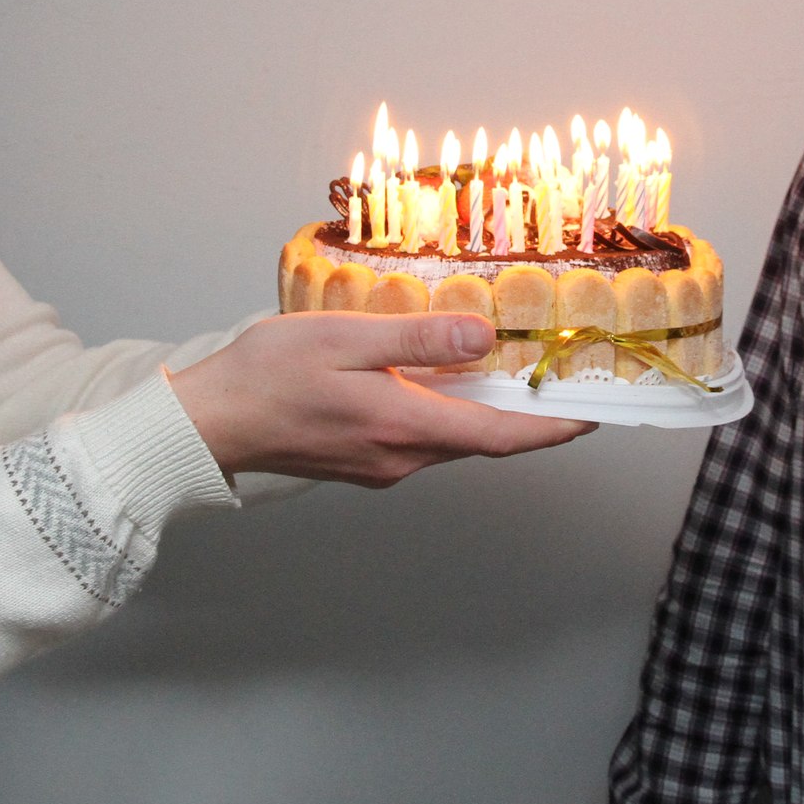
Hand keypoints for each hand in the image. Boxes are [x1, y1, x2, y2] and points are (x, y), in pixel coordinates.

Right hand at [166, 311, 593, 486]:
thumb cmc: (266, 377)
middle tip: (560, 377)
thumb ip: (419, 339)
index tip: (597, 414)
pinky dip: (444, 410)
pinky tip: (437, 377)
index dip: (554, 426)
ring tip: (507, 366)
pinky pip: (419, 436)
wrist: (206, 424)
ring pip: (450, 436)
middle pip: (483, 436)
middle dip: (525, 411)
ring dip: (483, 408)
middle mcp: (401, 457)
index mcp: (405, 427)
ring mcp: (379, 465)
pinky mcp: (359, 461)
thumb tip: (485, 338)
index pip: (503, 435)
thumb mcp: (347, 340)